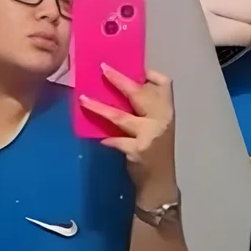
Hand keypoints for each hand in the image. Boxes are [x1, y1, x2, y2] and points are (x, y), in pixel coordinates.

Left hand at [79, 66, 176, 198]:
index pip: (164, 84)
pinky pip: (116, 140)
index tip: (134, 68)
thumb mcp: (157, 127)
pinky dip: (106, 139)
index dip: (150, 74)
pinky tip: (100, 139)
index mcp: (167, 110)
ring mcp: (150, 135)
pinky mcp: (137, 150)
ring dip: (99, 107)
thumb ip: (145, 111)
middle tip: (102, 69)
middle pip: (139, 93)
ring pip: (120, 116)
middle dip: (119, 80)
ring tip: (83, 100)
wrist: (160, 182)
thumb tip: (118, 92)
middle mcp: (161, 119)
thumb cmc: (156, 152)